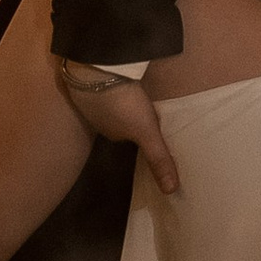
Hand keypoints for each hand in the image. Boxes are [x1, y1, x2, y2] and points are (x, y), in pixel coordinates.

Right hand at [53, 62, 180, 192]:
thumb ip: (158, 158)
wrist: (95, 70)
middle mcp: (98, 118)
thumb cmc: (122, 104)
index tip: (150, 126)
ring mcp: (91, 96)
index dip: (139, 131)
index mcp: (111, 132)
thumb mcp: (146, 131)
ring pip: (110, 100)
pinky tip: (119, 75)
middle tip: (145, 107)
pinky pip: (104, 82)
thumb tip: (170, 191)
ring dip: (119, 98)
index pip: (127, 135)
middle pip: (118, 119)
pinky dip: (111, 82)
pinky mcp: (89, 77)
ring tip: (135, 91)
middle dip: (129, 115)